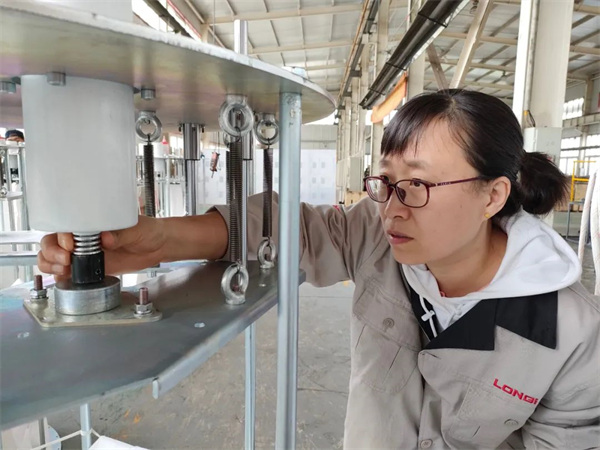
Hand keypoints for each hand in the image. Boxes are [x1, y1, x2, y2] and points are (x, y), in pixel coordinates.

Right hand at [38, 215, 165, 280]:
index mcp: (91, 222)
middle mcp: (83, 237)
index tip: (69, 243)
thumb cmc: (147, 230)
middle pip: (52, 241)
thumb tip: (106, 237)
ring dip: (51, 264)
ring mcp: (84, 253)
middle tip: (66, 259)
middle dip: (52, 251)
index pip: (65, 225)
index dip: (61, 234)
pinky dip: (60, 276)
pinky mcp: (90, 268)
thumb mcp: (136, 229)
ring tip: (64, 269)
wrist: (158, 246)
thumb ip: (121, 233)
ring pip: (53, 257)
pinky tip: (66, 278)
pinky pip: (67, 272)